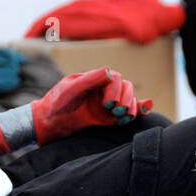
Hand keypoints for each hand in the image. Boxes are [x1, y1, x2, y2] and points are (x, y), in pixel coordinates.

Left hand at [32, 68, 151, 143]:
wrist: (49, 123)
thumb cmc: (57, 102)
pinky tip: (145, 109)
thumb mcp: (71, 89)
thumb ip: (89, 80)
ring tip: (122, 116)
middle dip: (125, 99)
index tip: (108, 103)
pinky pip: (128, 111)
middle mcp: (103, 89)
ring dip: (131, 107)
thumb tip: (110, 71)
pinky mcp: (109, 118)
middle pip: (126, 87)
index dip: (115, 89)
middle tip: (116, 111)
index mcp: (95, 79)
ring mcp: (107, 104)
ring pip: (129, 99)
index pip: (114, 78)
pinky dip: (140, 109)